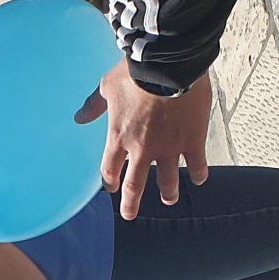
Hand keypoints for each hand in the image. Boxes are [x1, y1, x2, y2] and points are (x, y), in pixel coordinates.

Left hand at [76, 59, 211, 220]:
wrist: (168, 64)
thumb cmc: (135, 73)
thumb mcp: (108, 87)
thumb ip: (94, 106)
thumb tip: (79, 118)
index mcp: (119, 137)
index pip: (110, 169)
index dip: (109, 182)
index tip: (111, 189)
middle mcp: (142, 149)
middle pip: (135, 185)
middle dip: (131, 203)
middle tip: (130, 214)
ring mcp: (169, 147)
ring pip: (168, 181)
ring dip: (168, 192)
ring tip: (170, 199)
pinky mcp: (192, 140)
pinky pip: (197, 164)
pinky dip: (199, 173)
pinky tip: (200, 179)